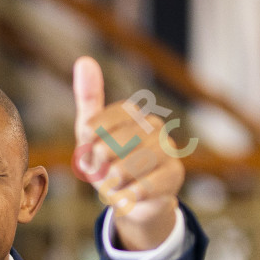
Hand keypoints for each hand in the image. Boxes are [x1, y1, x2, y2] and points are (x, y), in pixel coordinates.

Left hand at [71, 57, 184, 251]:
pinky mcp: (175, 174)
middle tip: (103, 173)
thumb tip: (84, 59)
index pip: (96, 124)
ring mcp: (167, 149)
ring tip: (116, 184)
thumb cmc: (110, 163)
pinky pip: (140, 188)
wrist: (135, 200)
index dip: (86, 145)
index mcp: (131, 113)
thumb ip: (88, 99)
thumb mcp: (91, 135)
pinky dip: (127, 196)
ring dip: (111, 184)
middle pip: (107, 147)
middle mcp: (153, 125)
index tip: (87, 151)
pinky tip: (129, 195)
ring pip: (123, 169)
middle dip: (98, 167)